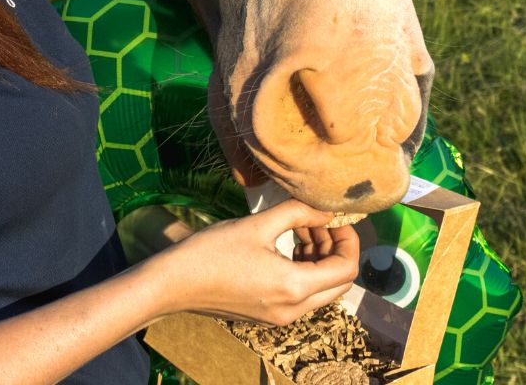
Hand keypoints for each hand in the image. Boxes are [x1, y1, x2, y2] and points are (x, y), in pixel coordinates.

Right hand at [149, 198, 359, 325]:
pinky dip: (303, 269)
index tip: (337, 217)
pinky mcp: (268, 314)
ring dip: (319, 258)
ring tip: (300, 226)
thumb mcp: (258, 224)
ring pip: (320, 289)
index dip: (349, 241)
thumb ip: (296, 213)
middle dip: (334, 249)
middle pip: (337, 283)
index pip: (346, 269)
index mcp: (295, 287)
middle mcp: (294, 309)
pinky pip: (300, 294)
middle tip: (318, 220)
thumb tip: (326, 209)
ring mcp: (281, 316)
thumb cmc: (214, 250)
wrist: (176, 282)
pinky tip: (286, 245)